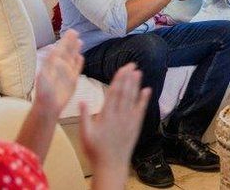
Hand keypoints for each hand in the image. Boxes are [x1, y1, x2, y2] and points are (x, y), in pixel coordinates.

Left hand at [33, 30, 83, 115]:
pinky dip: (79, 63)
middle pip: (66, 52)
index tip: (70, 32)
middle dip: (70, 42)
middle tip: (75, 32)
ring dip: (75, 50)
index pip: (60, 49)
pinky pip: (76, 69)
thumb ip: (50, 62)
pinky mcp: (72, 81)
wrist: (48, 107)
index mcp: (52, 64)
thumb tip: (54, 48)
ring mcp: (66, 74)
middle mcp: (59, 68)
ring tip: (80, 41)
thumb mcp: (45, 75)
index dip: (65, 41)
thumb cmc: (44, 93)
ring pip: (72, 59)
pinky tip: (81, 57)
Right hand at [79, 63, 150, 181]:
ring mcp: (128, 120)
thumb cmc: (95, 151)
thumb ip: (84, 117)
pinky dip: (144, 100)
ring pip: (133, 99)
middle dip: (128, 77)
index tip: (122, 68)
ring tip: (139, 72)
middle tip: (132, 64)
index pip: (113, 93)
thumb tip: (82, 100)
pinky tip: (147, 90)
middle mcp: (119, 115)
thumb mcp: (84, 134)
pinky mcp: (135, 126)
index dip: (118, 79)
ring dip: (136, 85)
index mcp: (106, 116)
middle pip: (124, 92)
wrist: (111, 165)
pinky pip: (141, 110)